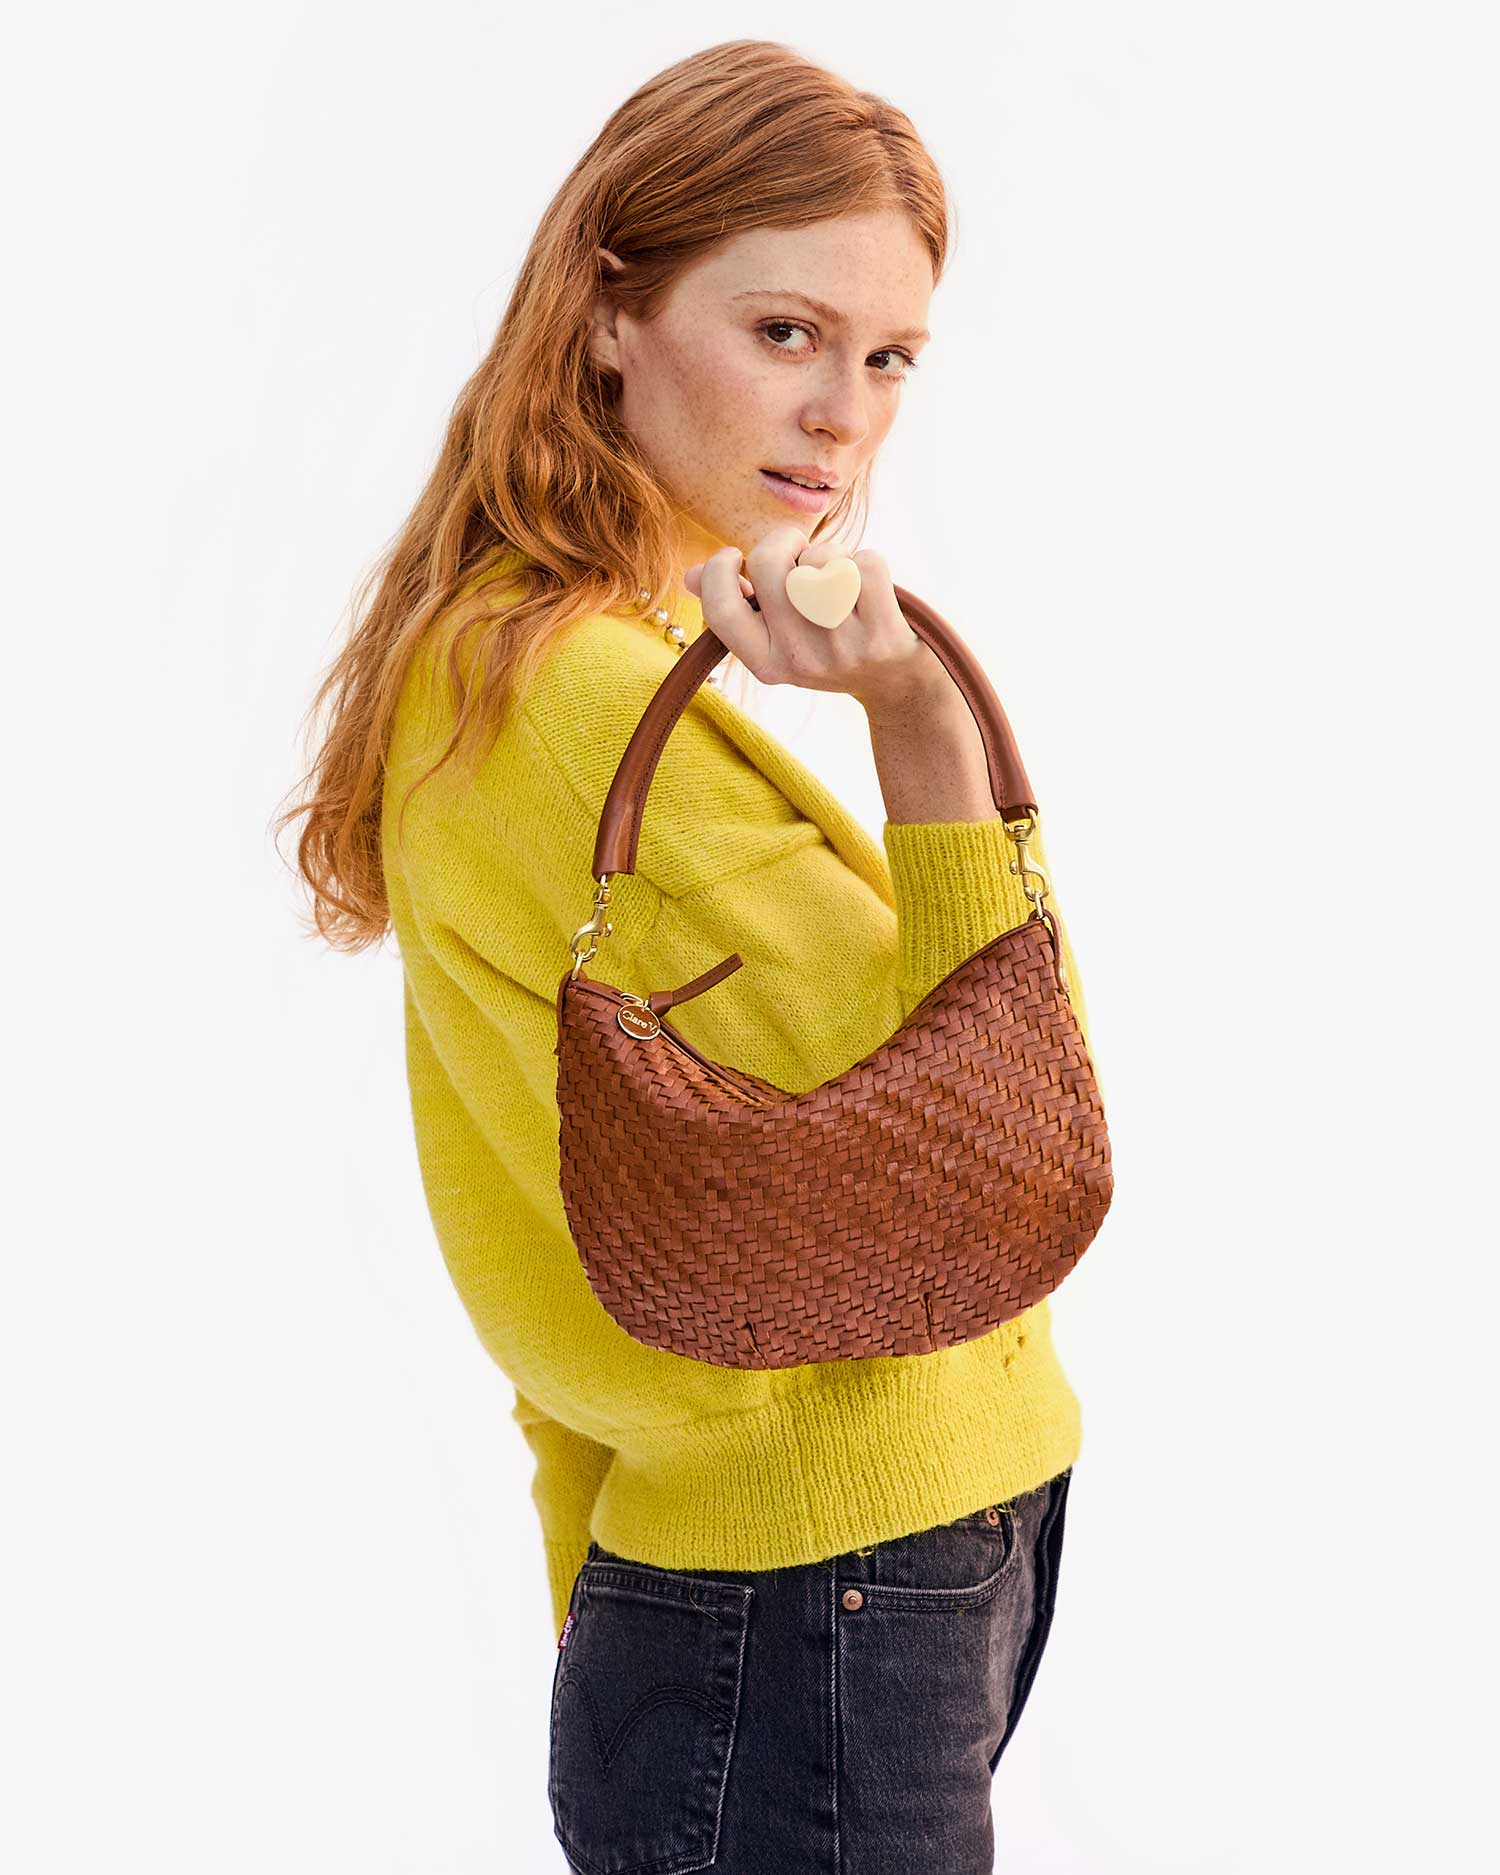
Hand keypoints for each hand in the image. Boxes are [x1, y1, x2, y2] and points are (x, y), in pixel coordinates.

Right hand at [682, 527, 948, 720]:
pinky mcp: (884, 633)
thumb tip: (690, 577)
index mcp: (765, 664)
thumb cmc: (829, 644)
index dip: (722, 568)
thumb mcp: (778, 638)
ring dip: (830, 553)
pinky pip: (866, 562)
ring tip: (839, 576)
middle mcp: (799, 661)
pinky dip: (867, 561)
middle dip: (784, 540)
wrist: (897, 685)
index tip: (736, 558)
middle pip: (768, 562)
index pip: (721, 605)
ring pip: (820, 558)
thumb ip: (736, 606)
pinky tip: (870, 586)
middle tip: (800, 553)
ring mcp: (842, 649)